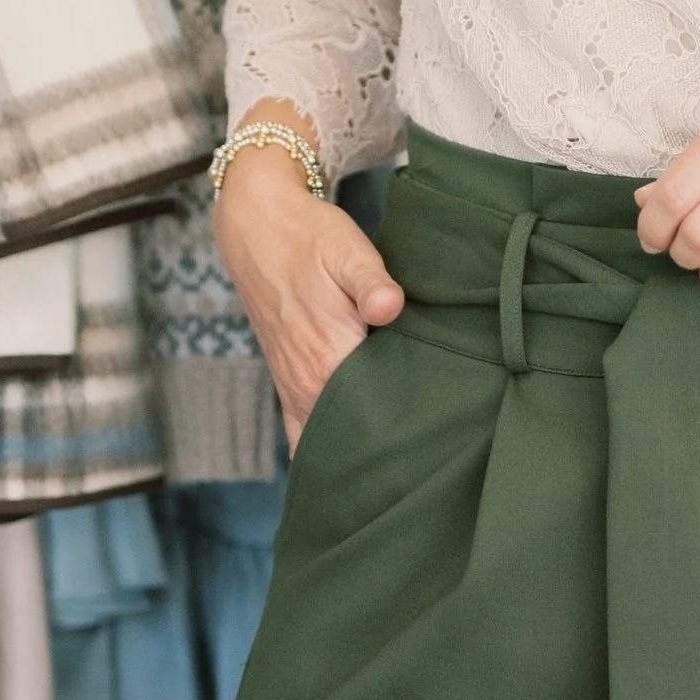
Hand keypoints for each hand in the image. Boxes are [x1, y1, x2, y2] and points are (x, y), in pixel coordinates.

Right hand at [213, 124, 402, 446]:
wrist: (259, 229)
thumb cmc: (312, 239)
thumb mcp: (349, 251)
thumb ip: (372, 284)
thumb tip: (390, 306)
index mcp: (330, 357)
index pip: (378, 415)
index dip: (410, 429)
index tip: (440, 439)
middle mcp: (308, 383)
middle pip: (355, 436)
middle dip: (389, 449)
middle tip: (428, 460)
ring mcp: (293, 387)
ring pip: (327, 440)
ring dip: (358, 453)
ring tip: (396, 470)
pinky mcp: (286, 382)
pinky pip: (299, 434)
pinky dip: (319, 453)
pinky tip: (344, 470)